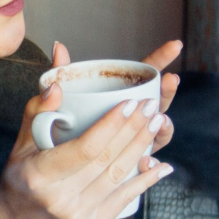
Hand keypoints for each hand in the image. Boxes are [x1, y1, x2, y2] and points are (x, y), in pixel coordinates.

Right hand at [0, 56, 171, 218]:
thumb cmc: (21, 177)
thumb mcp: (21, 144)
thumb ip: (37, 112)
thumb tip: (57, 85)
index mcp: (40, 176)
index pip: (85, 148)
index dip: (111, 125)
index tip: (130, 103)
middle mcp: (60, 199)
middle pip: (107, 159)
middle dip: (134, 129)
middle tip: (152, 107)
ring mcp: (78, 216)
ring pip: (119, 176)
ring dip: (142, 147)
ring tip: (156, 123)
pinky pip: (125, 198)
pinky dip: (146, 180)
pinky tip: (162, 165)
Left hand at [40, 37, 178, 154]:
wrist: (43, 173)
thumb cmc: (49, 129)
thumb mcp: (49, 101)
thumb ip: (57, 76)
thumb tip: (59, 47)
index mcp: (119, 93)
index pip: (145, 71)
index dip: (161, 57)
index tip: (175, 45)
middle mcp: (131, 115)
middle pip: (157, 100)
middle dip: (167, 92)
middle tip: (170, 80)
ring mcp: (133, 140)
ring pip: (157, 132)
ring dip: (164, 127)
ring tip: (161, 121)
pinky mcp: (129, 166)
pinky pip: (145, 164)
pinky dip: (150, 163)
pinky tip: (148, 162)